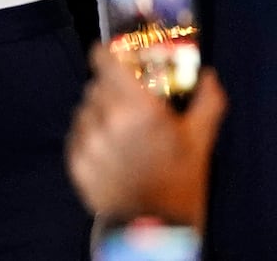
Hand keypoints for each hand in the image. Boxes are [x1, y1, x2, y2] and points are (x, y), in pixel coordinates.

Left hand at [66, 43, 225, 229]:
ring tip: (122, 137)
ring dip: (99, 115)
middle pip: (96, 86)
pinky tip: (110, 153)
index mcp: (137, 107)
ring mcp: (87, 139)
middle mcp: (106, 118)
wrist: (153, 227)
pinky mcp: (74, 158)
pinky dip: (89, 137)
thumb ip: (205, 102)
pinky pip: (76, 134)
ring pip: (84, 109)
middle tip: (130, 107)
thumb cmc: (178, 184)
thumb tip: (208, 77)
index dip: (105, 55)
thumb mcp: (198, 141)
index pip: (102, 60)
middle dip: (111, 91)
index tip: (110, 56)